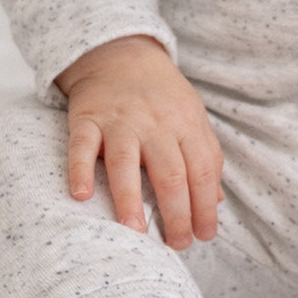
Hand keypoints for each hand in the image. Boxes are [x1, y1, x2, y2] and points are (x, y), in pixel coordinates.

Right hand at [54, 36, 222, 250]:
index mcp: (186, 124)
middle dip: (176, 215)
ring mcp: (120, 120)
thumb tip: (216, 202)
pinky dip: (80, 170)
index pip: (202, 171)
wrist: (121, 52)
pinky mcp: (88, 118)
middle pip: (170, 173)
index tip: (204, 236)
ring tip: (135, 232)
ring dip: (130, 200)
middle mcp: (155, 123)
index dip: (206, 207)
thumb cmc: (161, 95)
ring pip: (126, 162)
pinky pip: (82, 146)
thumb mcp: (192, 117)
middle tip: (176, 245)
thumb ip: (205, 156)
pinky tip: (82, 196)